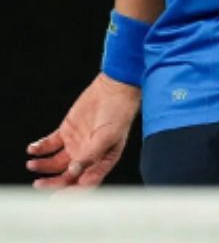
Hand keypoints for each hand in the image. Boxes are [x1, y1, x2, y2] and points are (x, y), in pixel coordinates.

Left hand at [25, 73, 140, 189]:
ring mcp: (76, 144)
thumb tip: (74, 171)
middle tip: (39, 184)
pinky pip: (50, 145)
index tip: (56, 196)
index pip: (85, 182)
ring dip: (43, 166)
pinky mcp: (67, 132)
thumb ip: (91, 155)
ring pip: (56, 163)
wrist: (114, 90)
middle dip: (53, 182)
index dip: (71, 192)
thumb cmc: (119, 113)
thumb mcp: (108, 136)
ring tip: (32, 164)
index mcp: (102, 161)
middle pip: (67, 175)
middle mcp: (88, 156)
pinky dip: (40, 148)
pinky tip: (33, 149)